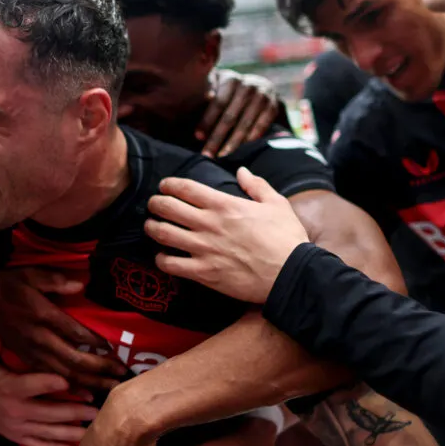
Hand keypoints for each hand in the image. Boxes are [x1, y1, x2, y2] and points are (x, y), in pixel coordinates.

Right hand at [0, 265, 128, 390]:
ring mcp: (30, 353)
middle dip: (98, 370)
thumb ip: (54, 280)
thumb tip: (80, 284)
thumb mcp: (28, 274)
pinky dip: (68, 390)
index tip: (114, 350)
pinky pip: (49, 380)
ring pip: (62, 375)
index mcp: (40, 317)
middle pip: (72, 360)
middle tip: (121, 377)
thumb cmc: (7, 285)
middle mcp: (37, 340)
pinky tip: (83, 399)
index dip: (95, 342)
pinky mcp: (25, 360)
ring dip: (87, 385)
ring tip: (109, 391)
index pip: (73, 332)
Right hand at [0, 336, 97, 445]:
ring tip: (94, 431)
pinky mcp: (20, 437)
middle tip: (96, 410)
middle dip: (73, 412)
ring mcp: (19, 427)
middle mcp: (16, 410)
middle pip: (48, 413)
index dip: (48, 383)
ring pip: (49, 432)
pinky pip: (41, 445)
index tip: (67, 382)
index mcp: (8, 388)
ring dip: (72, 432)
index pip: (31, 386)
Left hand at [147, 168, 308, 303]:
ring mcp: (204, 249)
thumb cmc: (287, 239)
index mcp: (225, 205)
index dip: (168, 184)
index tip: (164, 186)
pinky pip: (170, 264)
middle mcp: (209, 224)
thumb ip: (256, 185)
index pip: (185, 188)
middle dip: (154, 203)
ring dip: (152, 228)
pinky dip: (161, 259)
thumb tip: (242, 171)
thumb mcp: (276, 204)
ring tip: (152, 227)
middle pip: (166, 207)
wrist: (292, 275)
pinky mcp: (204, 273)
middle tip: (153, 205)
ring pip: (162, 234)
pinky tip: (163, 256)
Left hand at [197, 71, 283, 157]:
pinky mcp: (272, 106)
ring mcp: (262, 96)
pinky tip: (241, 150)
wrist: (259, 85)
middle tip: (207, 154)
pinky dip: (250, 139)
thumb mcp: (217, 82)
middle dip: (217, 137)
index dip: (207, 121)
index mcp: (231, 79)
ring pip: (245, 124)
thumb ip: (209, 86)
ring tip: (222, 156)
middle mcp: (248, 86)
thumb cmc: (229, 89)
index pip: (218, 103)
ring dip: (233, 143)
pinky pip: (261, 126)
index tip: (198, 137)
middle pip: (230, 117)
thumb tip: (207, 96)